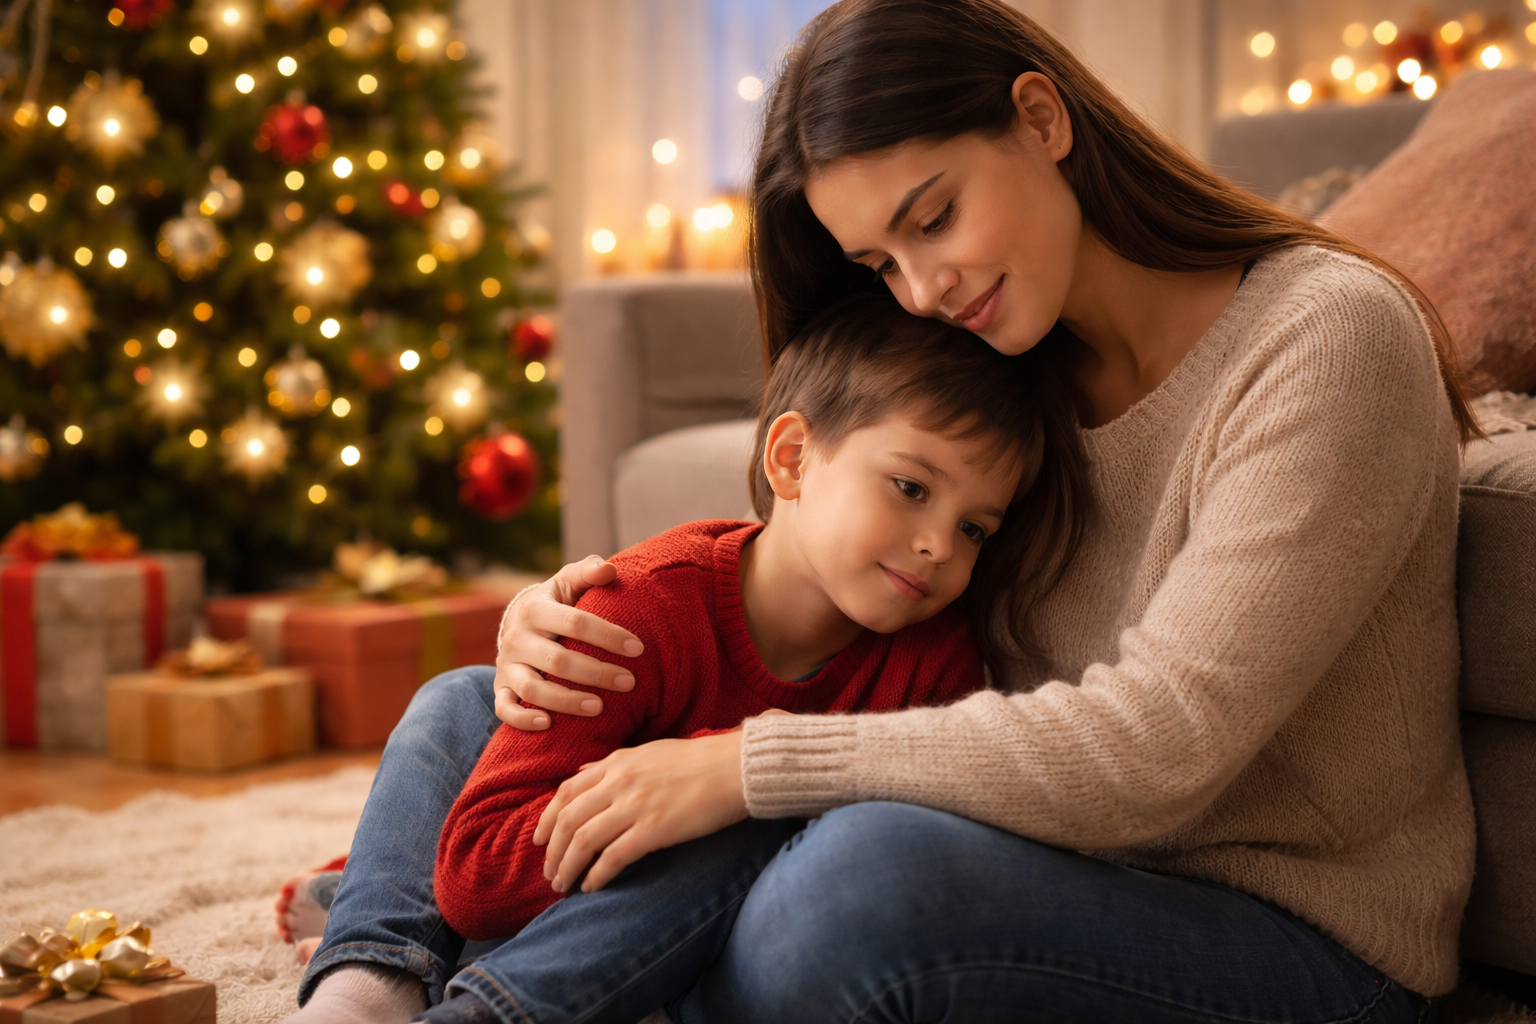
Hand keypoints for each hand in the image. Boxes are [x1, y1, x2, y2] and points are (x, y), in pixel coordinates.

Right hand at [492, 555, 644, 730]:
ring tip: (599, 707)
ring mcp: (507, 665)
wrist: (517, 622)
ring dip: (567, 701)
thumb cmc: (556, 602)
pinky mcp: (501, 688)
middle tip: (629, 682)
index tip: (638, 648)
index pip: (575, 623)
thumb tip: (609, 570)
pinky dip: (522, 719)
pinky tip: (548, 725)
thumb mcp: (569, 582)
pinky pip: (504, 709)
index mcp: (536, 609)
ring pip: (532, 689)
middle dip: (596, 673)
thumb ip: (589, 571)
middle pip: (558, 660)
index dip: (608, 635)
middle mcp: (517, 638)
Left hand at [532, 731, 747, 893]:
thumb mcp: (647, 753)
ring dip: (568, 867)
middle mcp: (619, 782)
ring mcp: (636, 806)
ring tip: (563, 886)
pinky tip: (592, 887)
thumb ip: (613, 766)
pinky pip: (613, 857)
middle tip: (549, 872)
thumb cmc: (698, 761)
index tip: (539, 840)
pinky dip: (597, 875)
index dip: (547, 820)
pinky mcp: (655, 829)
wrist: (735, 767)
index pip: (566, 793)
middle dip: (552, 851)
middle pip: (568, 821)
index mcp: (617, 763)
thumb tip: (582, 773)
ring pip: (583, 841)